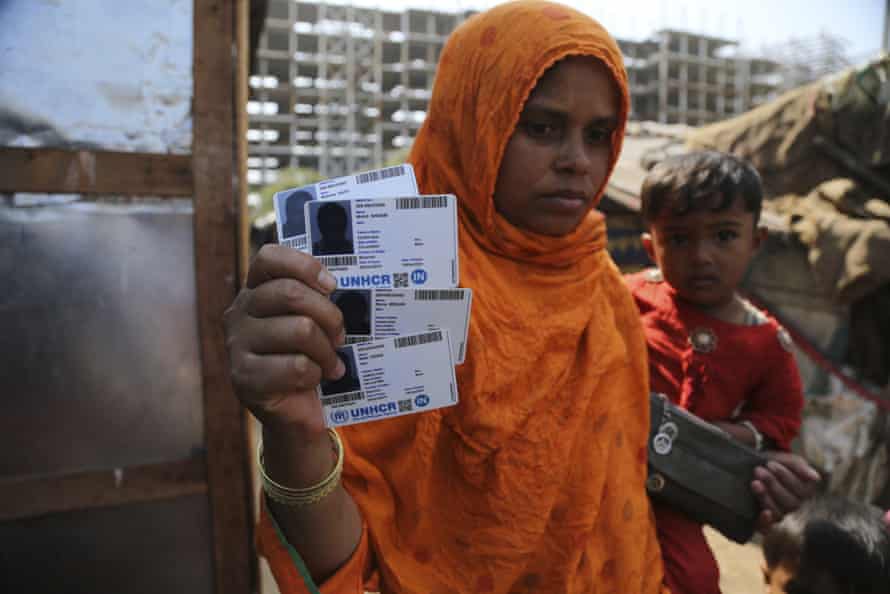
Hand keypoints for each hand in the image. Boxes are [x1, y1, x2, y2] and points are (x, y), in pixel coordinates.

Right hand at [223, 244, 345, 440]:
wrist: (294, 413)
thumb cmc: (306, 358)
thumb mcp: (310, 321)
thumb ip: (313, 297)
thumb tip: (333, 284)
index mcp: (254, 292)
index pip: (269, 258)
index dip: (305, 265)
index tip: (331, 285)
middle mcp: (239, 314)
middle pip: (292, 294)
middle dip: (328, 315)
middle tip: (339, 335)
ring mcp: (237, 346)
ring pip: (300, 330)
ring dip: (326, 350)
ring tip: (330, 362)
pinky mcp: (244, 379)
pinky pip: (297, 366)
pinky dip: (315, 374)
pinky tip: (314, 380)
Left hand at [752, 451, 820, 531]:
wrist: (748, 468)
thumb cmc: (772, 464)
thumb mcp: (785, 461)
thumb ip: (799, 467)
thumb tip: (816, 478)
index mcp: (803, 492)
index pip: (801, 490)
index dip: (785, 476)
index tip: (770, 464)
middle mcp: (793, 506)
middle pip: (791, 502)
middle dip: (773, 484)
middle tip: (758, 470)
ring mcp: (779, 514)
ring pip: (779, 513)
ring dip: (766, 498)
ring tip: (755, 483)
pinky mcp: (764, 521)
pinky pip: (768, 528)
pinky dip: (767, 522)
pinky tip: (764, 513)